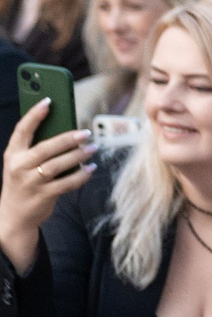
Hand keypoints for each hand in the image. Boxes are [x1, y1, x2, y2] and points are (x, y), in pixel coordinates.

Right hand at [0, 104, 94, 272]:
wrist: (14, 215)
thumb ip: (36, 149)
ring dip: (78, 156)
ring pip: (58, 165)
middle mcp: (19, 166)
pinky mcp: (43, 196)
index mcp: (12, 154)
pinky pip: (67, 183)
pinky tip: (91, 168)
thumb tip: (66, 132)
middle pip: (45, 148)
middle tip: (86, 132)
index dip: (34, 115)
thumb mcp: (22, 164)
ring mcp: (31, 182)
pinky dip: (81, 175)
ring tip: (93, 148)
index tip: (48, 101)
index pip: (22, 130)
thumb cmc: (23, 182)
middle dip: (67, 138)